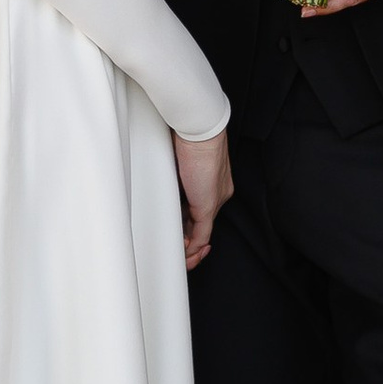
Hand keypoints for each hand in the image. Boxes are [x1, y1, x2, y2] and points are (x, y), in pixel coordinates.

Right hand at [174, 127, 233, 267]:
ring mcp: (214, 201)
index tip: (179, 233)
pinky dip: (192, 247)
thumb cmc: (189, 136)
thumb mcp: (179, 161)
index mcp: (214, 183)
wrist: (200, 130)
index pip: (202, 211)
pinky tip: (184, 252)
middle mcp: (218, 194)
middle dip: (189, 241)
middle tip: (178, 248)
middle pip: (202, 225)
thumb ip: (175, 178)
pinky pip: (201, 235)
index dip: (190, 226)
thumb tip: (165, 188)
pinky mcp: (207, 206)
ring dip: (190, 247)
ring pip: (202, 234)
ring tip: (179, 253)